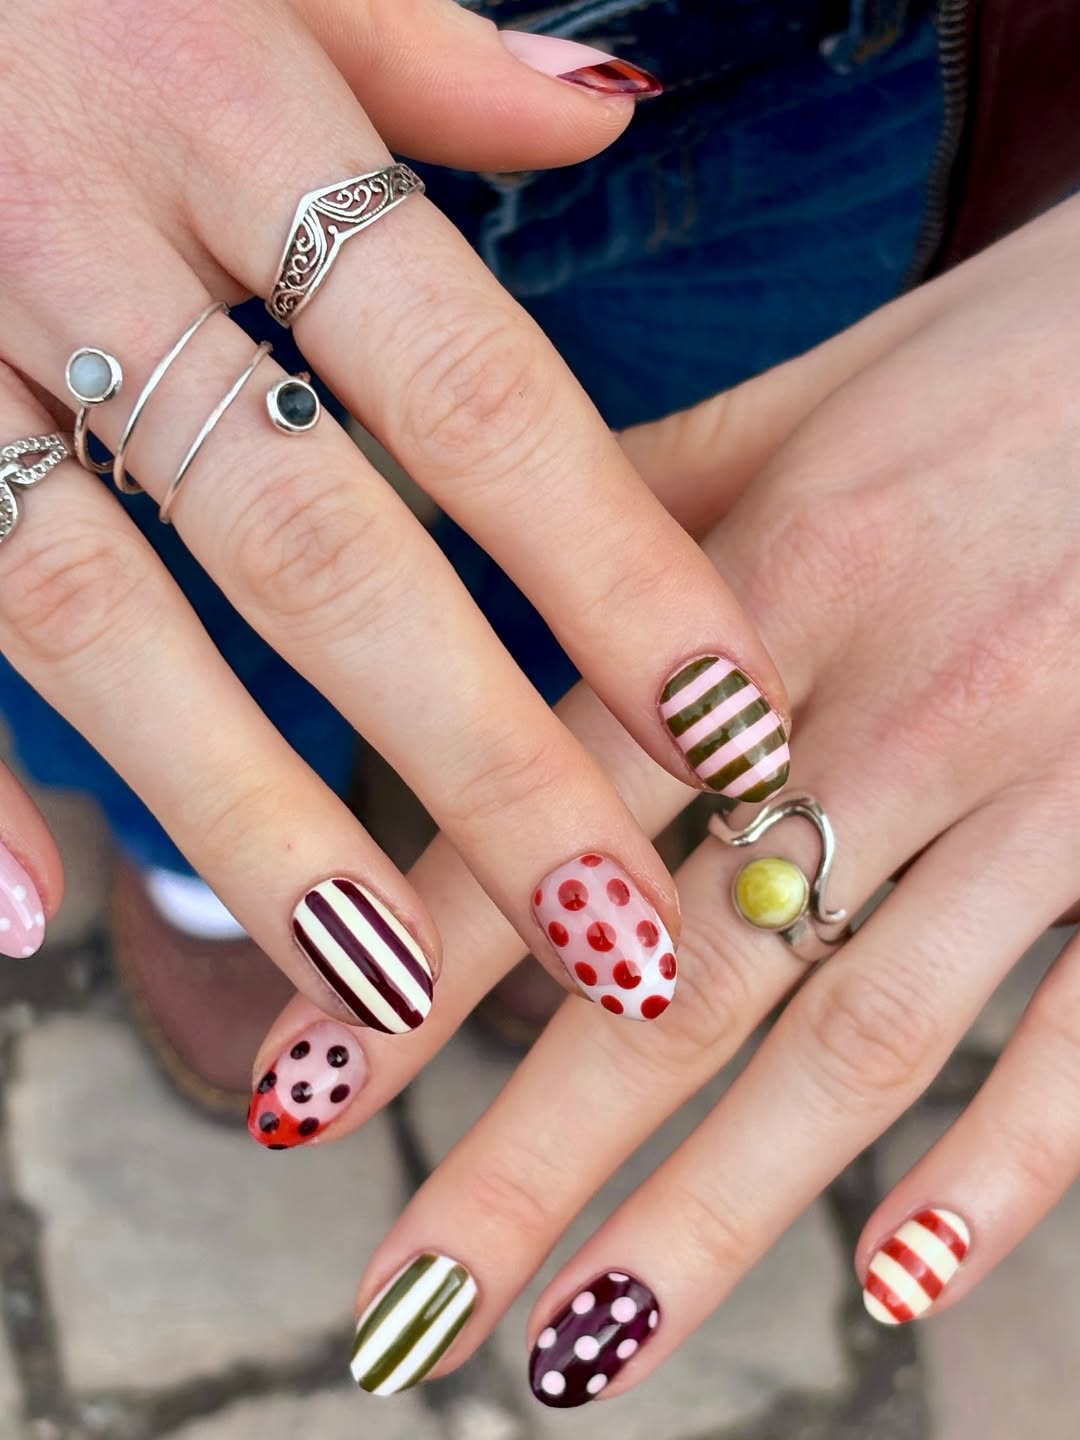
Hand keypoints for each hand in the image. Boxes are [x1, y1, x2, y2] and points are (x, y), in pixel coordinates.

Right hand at [0, 0, 789, 1030]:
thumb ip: (416, 50)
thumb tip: (602, 112)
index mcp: (225, 107)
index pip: (470, 386)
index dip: (609, 570)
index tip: (731, 731)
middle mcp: (81, 240)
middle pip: (318, 546)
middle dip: (475, 756)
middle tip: (609, 927)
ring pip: (108, 618)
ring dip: (251, 821)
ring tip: (386, 987)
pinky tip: (40, 917)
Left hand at [252, 196, 1079, 1396]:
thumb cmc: (1005, 363)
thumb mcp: (804, 400)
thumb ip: (633, 496)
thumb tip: (472, 540)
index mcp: (767, 597)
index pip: (542, 813)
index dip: (408, 964)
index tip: (296, 1106)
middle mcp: (885, 711)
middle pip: (672, 973)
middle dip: (523, 1160)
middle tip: (405, 1317)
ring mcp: (1038, 789)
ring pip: (852, 1039)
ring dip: (709, 1210)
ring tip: (583, 1348)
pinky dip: (998, 1171)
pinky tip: (883, 1285)